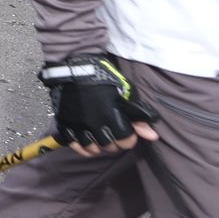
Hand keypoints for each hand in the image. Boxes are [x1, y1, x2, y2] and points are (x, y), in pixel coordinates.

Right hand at [41, 55, 160, 156]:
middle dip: (114, 142)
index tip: (126, 131)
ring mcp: (78, 123)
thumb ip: (137, 117)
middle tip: (113, 134)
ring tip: (100, 138)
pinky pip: (72, 143)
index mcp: (111, 115)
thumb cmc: (103, 79)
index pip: (125, 141)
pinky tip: (86, 143)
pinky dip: (80, 147)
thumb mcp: (125, 94)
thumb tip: (153, 136)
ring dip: (98, 146)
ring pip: (91, 148)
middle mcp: (94, 123)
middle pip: (109, 146)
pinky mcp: (65, 122)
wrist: (74, 69)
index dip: (128, 138)